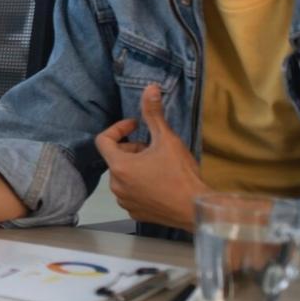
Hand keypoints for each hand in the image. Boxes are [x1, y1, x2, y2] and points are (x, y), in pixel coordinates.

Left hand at [94, 84, 208, 230]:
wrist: (196, 208)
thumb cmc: (181, 174)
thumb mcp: (167, 139)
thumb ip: (154, 114)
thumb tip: (150, 88)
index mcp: (119, 166)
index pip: (103, 140)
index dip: (118, 128)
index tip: (135, 125)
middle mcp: (115, 185)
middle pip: (116, 157)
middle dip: (133, 148)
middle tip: (155, 147)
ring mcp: (124, 200)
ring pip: (124, 175)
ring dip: (137, 166)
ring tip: (160, 165)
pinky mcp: (134, 212)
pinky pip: (131, 192)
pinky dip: (141, 183)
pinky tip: (160, 183)